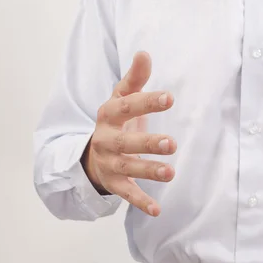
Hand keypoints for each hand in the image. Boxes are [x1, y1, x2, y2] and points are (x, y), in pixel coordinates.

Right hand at [82, 51, 175, 216]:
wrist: (89, 152)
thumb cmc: (114, 121)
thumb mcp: (120, 98)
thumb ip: (135, 79)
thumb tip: (144, 53)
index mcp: (109, 115)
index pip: (128, 106)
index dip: (148, 102)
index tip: (170, 98)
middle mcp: (106, 139)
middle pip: (126, 142)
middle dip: (148, 143)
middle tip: (172, 143)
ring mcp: (109, 163)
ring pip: (128, 168)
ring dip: (148, 171)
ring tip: (170, 173)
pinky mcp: (113, 182)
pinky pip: (127, 193)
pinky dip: (141, 202)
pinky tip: (157, 210)